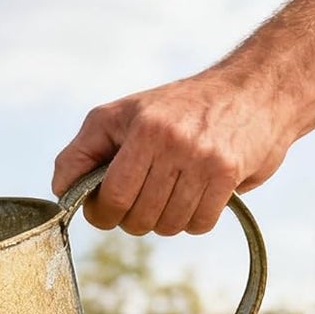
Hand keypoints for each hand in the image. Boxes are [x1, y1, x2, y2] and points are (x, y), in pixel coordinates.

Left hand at [51, 72, 293, 233]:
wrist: (255, 87)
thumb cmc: (175, 108)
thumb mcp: (120, 115)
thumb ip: (81, 153)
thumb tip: (59, 194)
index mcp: (141, 128)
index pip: (111, 198)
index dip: (102, 214)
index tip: (107, 207)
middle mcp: (172, 142)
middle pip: (138, 219)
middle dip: (134, 218)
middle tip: (144, 197)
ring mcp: (203, 159)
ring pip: (168, 226)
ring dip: (166, 219)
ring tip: (172, 192)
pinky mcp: (229, 174)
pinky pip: (198, 225)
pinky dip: (194, 220)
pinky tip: (197, 195)